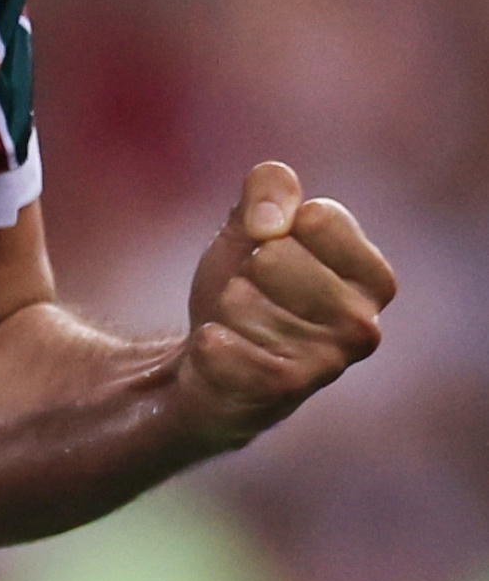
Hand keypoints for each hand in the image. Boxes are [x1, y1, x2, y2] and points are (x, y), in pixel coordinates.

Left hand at [177, 161, 395, 448]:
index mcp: (373, 279)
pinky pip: (221, 346)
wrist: (209, 358)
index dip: (275, 224)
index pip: (319, 217)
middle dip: (245, 270)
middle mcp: (363, 326)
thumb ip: (271, 185)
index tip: (274, 250)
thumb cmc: (248, 285)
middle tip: (252, 295)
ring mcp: (324, 365)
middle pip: (275, 257)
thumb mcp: (256, 221)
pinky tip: (221, 353)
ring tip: (240, 327)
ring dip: (226, 307)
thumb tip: (271, 225)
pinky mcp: (278, 395)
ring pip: (243, 301)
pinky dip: (207, 341)